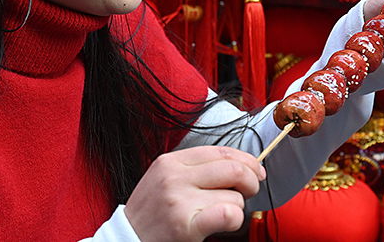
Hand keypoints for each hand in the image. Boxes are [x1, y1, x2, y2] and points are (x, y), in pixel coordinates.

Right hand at [124, 146, 265, 241]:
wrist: (127, 240)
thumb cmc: (151, 215)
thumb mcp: (164, 180)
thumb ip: (194, 169)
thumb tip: (238, 164)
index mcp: (170, 162)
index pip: (220, 151)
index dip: (246, 159)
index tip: (256, 170)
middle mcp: (174, 177)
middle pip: (232, 168)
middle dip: (251, 181)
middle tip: (249, 192)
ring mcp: (179, 200)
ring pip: (234, 196)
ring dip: (236, 209)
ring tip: (220, 216)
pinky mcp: (186, 225)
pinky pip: (228, 214)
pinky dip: (235, 221)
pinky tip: (224, 224)